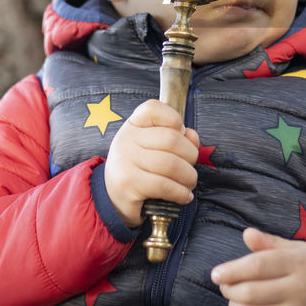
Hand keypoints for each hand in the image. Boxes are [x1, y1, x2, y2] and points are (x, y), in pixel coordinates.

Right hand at [104, 99, 198, 228]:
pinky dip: (181, 192)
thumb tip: (192, 136)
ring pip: (171, 164)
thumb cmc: (140, 168)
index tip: (181, 134)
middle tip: (190, 166)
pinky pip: (165, 186)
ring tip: (189, 182)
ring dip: (188, 177)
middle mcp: (126, 139)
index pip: (153, 108)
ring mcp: (125, 162)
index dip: (174, 119)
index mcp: (133, 125)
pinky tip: (183, 195)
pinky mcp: (128, 184)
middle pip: (171, 139)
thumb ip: (177, 137)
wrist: (113, 198)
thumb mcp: (155, 147)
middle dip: (190, 155)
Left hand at [210, 228, 305, 305]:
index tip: (216, 274)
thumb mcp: (297, 250)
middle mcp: (299, 289)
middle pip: (251, 293)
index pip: (258, 266)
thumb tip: (247, 234)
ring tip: (233, 299)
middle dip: (230, 290)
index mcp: (298, 263)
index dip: (232, 270)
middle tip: (224, 285)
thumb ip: (270, 243)